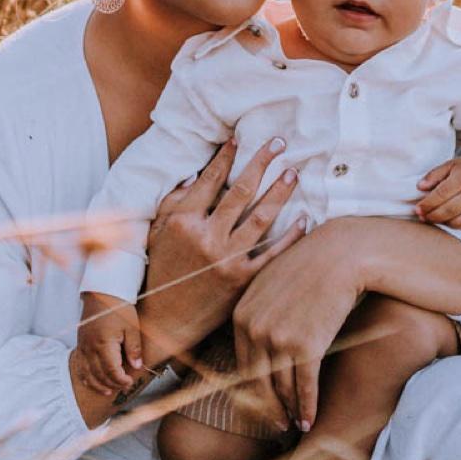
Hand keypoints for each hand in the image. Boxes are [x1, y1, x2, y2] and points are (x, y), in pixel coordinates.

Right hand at [75, 293, 141, 396]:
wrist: (101, 294)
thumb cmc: (119, 308)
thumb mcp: (132, 327)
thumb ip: (134, 348)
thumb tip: (137, 367)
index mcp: (104, 344)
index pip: (111, 370)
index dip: (121, 380)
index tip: (129, 382)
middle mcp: (90, 348)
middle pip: (99, 375)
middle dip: (112, 384)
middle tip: (123, 387)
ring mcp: (83, 347)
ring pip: (87, 374)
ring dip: (98, 385)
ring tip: (109, 391)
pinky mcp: (80, 345)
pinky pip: (80, 367)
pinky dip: (86, 378)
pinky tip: (93, 383)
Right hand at [136, 136, 307, 369]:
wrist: (166, 321)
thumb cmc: (161, 272)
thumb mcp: (156, 233)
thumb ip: (174, 203)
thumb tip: (195, 175)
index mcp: (183, 221)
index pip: (209, 180)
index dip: (226, 157)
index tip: (239, 138)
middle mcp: (206, 237)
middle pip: (240, 191)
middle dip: (260, 162)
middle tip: (278, 142)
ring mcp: (226, 259)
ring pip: (260, 217)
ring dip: (280, 192)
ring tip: (293, 173)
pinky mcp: (242, 280)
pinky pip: (272, 253)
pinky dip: (290, 235)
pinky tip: (304, 219)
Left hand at [231, 221, 363, 434]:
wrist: (340, 255)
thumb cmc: (308, 266)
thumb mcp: (270, 284)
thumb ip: (256, 313)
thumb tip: (257, 345)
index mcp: (241, 315)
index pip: (242, 364)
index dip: (253, 390)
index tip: (262, 405)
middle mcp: (254, 330)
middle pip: (257, 383)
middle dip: (268, 409)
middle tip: (276, 425)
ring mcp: (279, 339)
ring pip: (281, 388)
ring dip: (289, 411)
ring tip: (294, 424)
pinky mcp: (306, 346)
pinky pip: (304, 386)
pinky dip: (307, 407)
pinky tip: (310, 420)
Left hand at [414, 156, 460, 228]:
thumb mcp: (451, 165)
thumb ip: (434, 175)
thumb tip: (420, 187)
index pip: (441, 194)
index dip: (427, 204)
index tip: (417, 209)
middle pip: (449, 210)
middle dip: (432, 216)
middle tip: (423, 217)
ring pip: (460, 223)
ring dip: (445, 224)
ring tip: (435, 220)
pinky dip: (460, 227)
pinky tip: (451, 222)